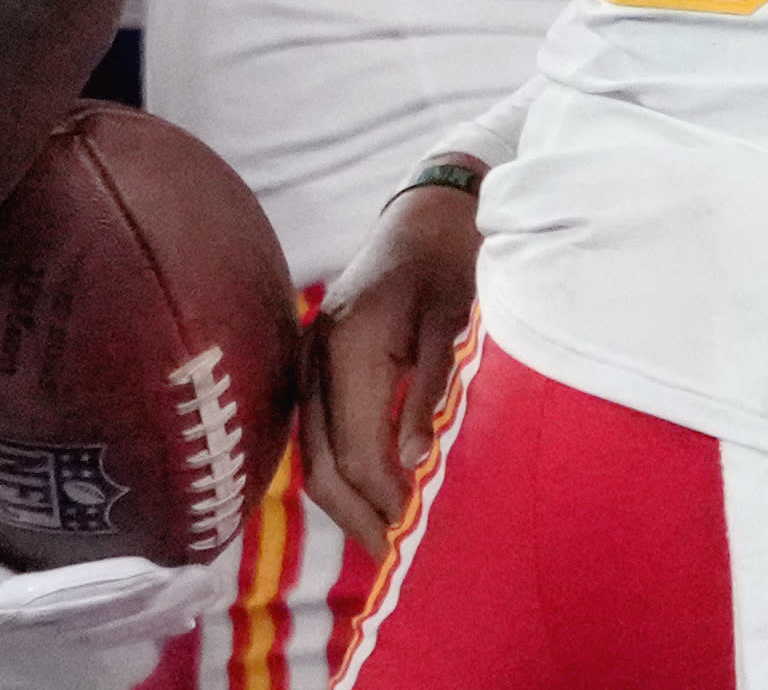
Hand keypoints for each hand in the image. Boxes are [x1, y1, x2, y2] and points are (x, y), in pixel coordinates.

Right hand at [301, 174, 481, 554]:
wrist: (429, 209)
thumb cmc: (454, 259)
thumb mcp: (458, 319)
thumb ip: (434, 388)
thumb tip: (414, 461)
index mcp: (349, 344)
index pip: (356, 449)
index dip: (385, 497)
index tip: (418, 534)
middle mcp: (316, 354)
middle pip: (320, 462)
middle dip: (357, 514)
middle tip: (395, 558)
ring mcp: (309, 356)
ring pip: (311, 452)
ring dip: (345, 498)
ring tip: (384, 537)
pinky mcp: (316, 360)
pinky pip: (318, 429)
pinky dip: (340, 466)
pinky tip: (372, 492)